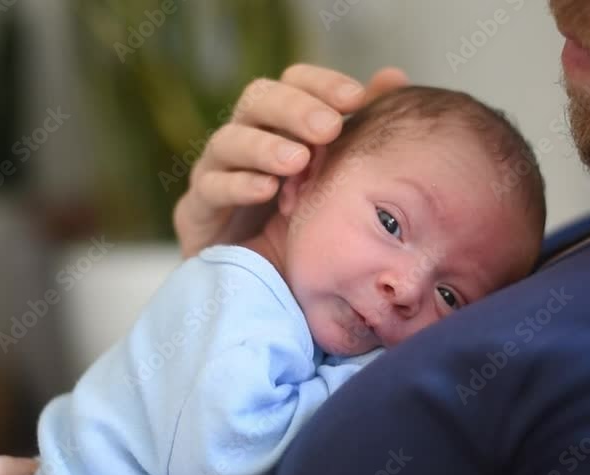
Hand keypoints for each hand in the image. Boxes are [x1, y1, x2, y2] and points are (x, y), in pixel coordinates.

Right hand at [174, 64, 408, 256]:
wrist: (258, 283)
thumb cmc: (301, 223)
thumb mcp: (336, 177)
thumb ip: (361, 129)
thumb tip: (392, 77)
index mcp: (278, 123)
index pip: (292, 82)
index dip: (320, 83)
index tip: (356, 98)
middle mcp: (244, 138)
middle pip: (257, 99)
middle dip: (294, 109)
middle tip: (329, 128)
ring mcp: (215, 171)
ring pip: (228, 140)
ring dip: (264, 146)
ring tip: (298, 161)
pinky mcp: (197, 210)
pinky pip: (210, 188)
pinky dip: (238, 185)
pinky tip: (266, 190)